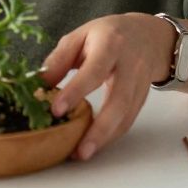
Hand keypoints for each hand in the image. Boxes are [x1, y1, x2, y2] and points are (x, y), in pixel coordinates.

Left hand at [40, 12, 173, 160]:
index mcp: (110, 44)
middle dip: (99, 129)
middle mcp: (129, 66)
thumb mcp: (81, 35)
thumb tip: (40, 84)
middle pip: (118, 101)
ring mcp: (140, 84)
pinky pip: (129, 121)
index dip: (75, 91)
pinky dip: (112, 136)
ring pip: (126, 116)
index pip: (93, 71)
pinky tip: (94, 145)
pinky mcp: (143, 98)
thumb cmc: (108, 34)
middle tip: (79, 150)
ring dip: (105, 138)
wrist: (148, 36)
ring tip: (82, 154)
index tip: (56, 110)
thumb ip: (60, 58)